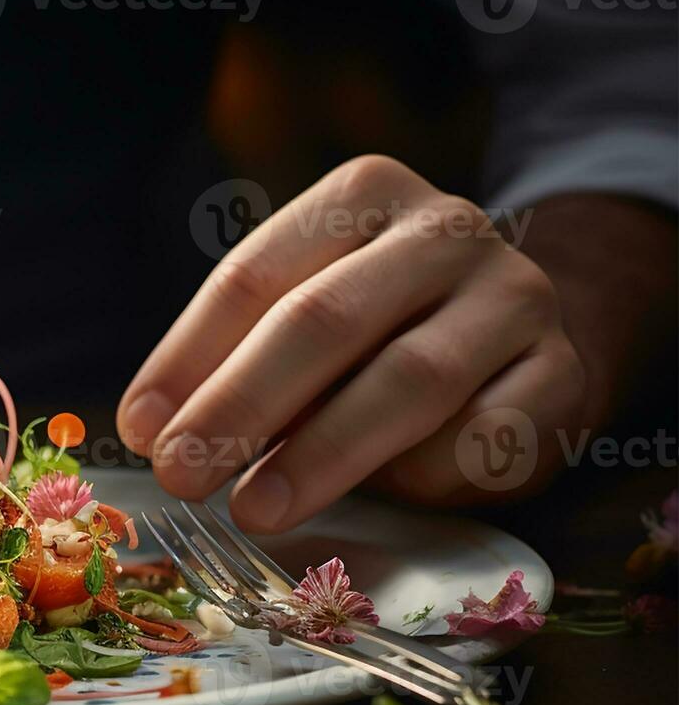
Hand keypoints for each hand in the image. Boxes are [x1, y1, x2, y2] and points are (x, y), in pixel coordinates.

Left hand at [119, 155, 590, 531]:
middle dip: (240, 406)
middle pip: (322, 320)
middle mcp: (445, 229)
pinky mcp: (562, 373)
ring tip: (254, 508)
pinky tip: (384, 497)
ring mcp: (514, 296)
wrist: (525, 335)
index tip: (142, 430)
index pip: (253, 276)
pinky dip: (425, 474)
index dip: (188, 358)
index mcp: (362, 196)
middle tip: (183, 475)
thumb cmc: (382, 333)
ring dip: (320, 455)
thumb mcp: (307, 318)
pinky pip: (485, 433)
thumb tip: (158, 430)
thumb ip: (241, 359)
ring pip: (407, 380)